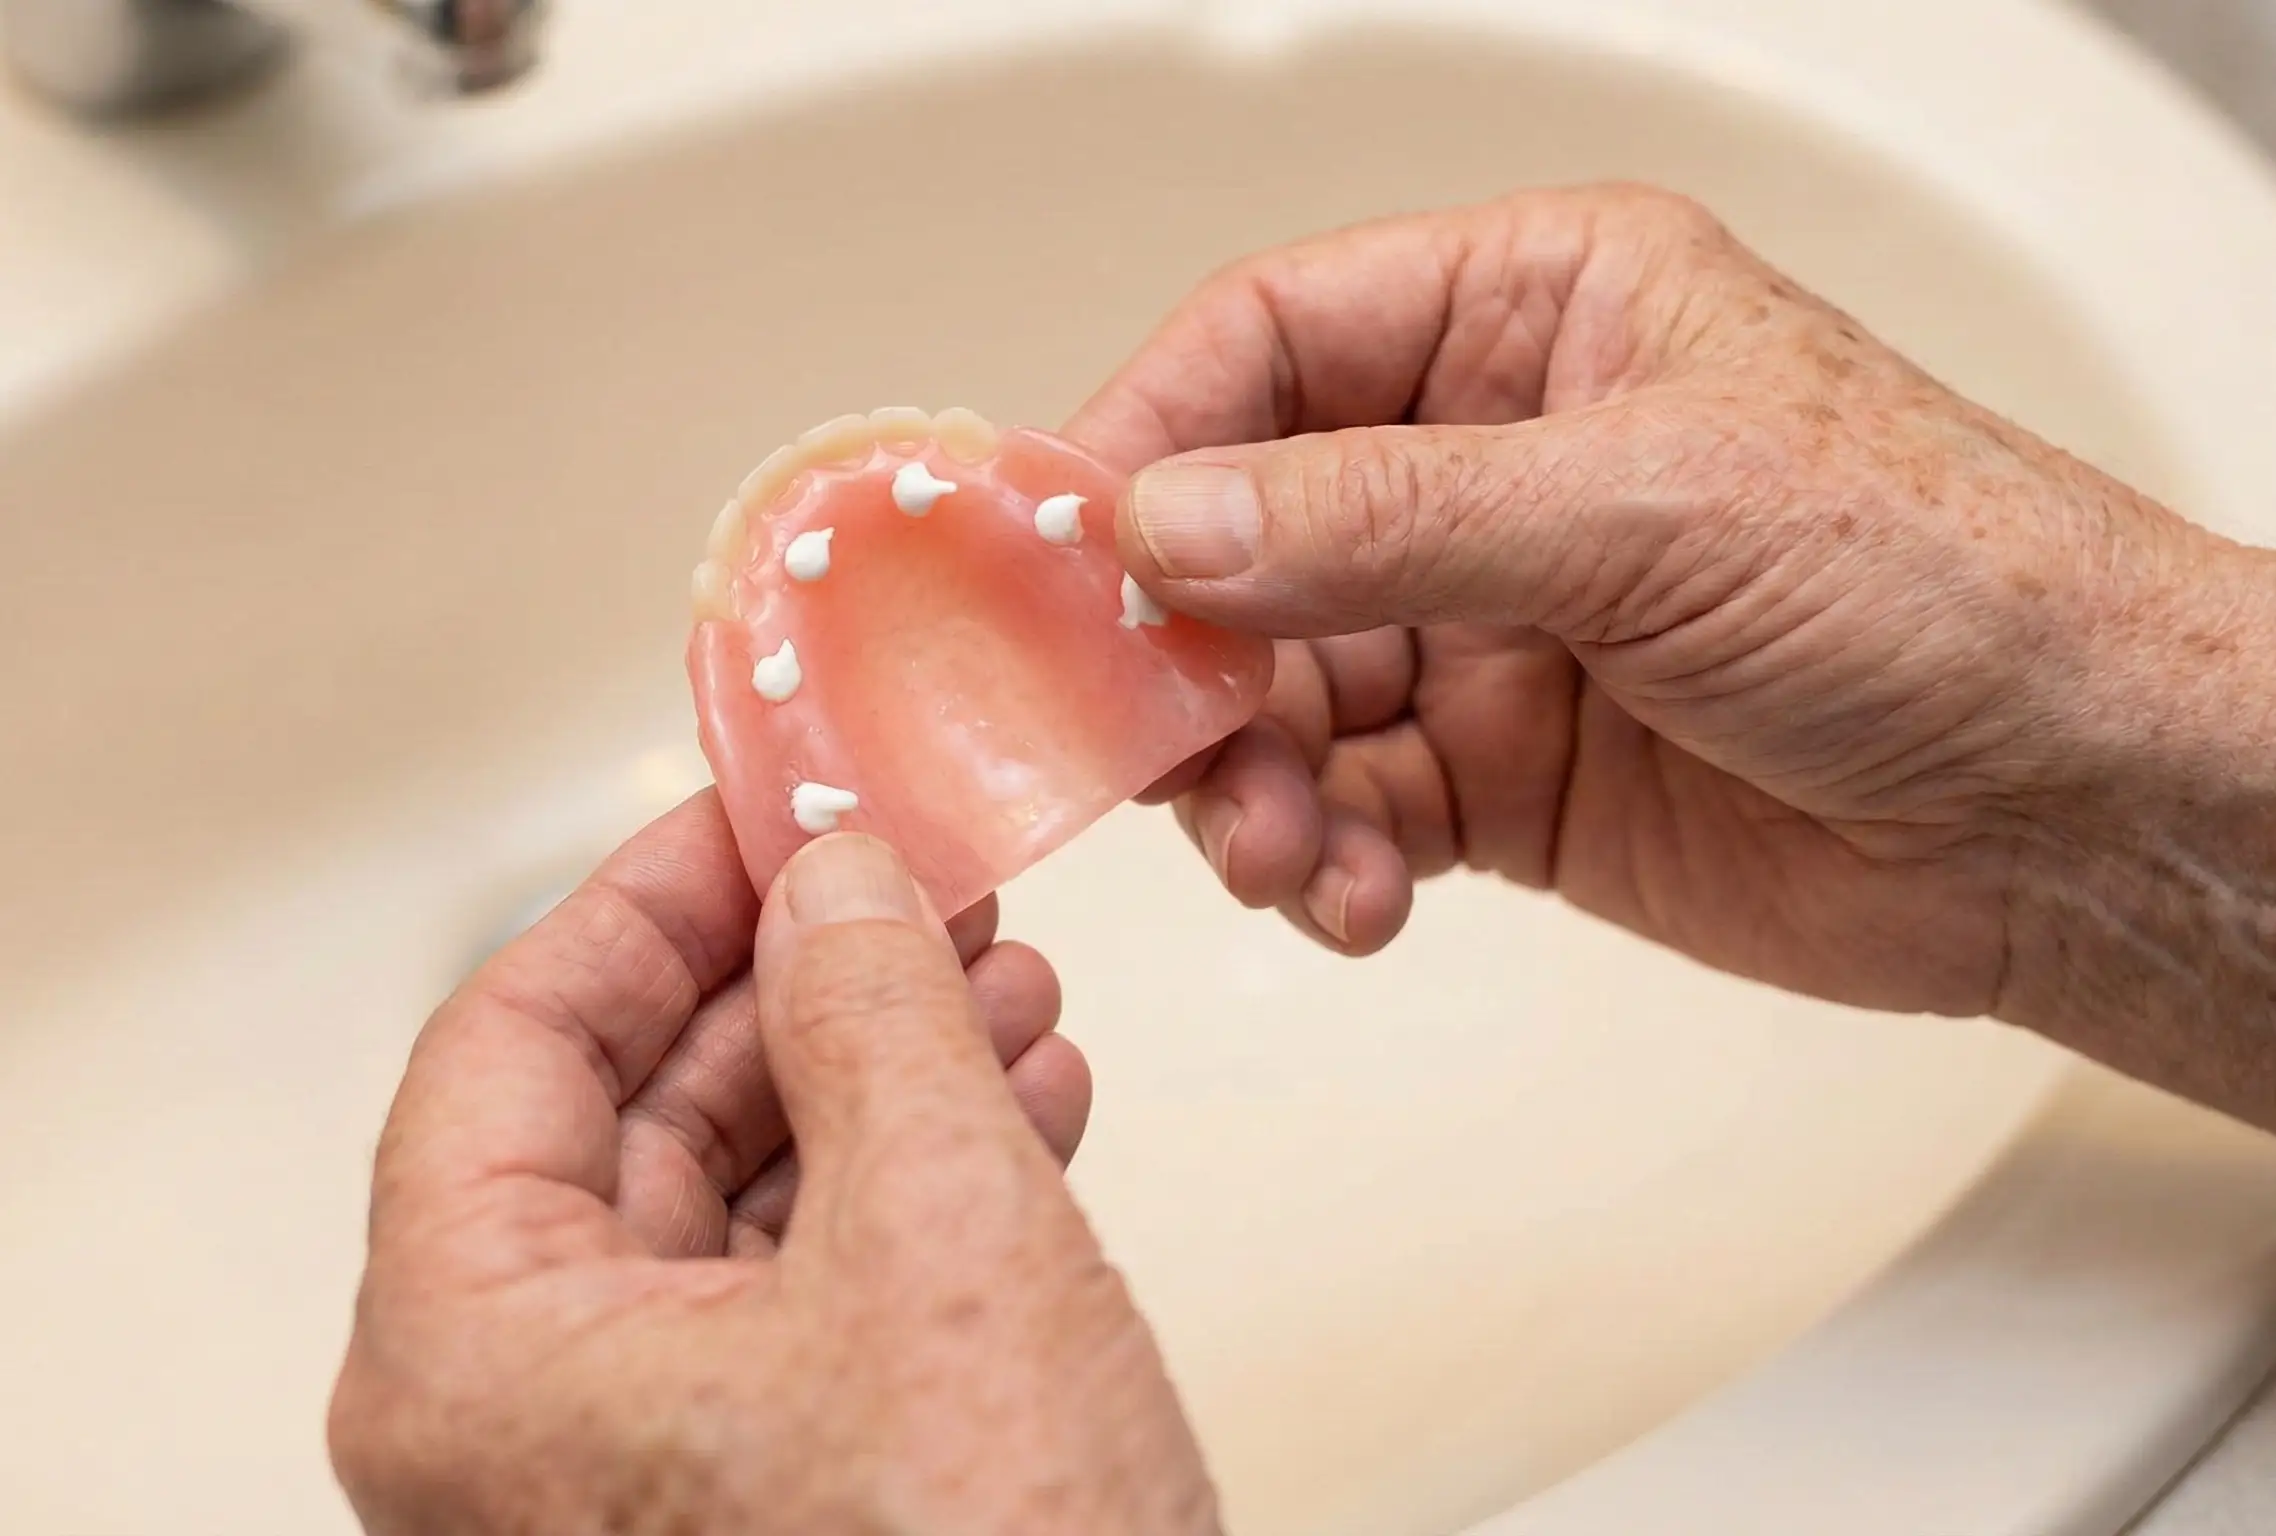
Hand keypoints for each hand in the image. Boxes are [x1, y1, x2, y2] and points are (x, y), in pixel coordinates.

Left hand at [329, 798, 1219, 1534]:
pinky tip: (1023, 1098)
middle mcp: (530, 1427)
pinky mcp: (774, 1498)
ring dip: (881, 1068)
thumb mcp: (936, 1229)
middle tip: (907, 877)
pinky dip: (919, 1178)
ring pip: (743, 1199)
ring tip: (999, 976)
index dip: (648, 896)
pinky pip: (816, 1290)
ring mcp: (651, 1475)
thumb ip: (870, 1010)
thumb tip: (835, 874)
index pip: (508, 1042)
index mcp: (478, 1363)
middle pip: (633, 1114)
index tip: (758, 803)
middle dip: (800, 978)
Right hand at [1070, 184, 2275, 1127]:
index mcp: (1535, 316)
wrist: (2068, 812)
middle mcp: (1492, 460)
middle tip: (1163, 748)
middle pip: (1244, 535)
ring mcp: (1490, 623)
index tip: (1064, 553)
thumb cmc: (1938, 583)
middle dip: (1194, 655)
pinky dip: (1327, 859)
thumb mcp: (1644, 510)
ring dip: (1253, 783)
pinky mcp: (1501, 772)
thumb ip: (1384, 518)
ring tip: (1288, 855)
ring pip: (1281, 691)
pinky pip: (1350, 807)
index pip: (1271, 342)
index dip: (1150, 435)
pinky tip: (1361, 897)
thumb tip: (1168, 528)